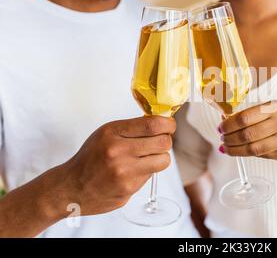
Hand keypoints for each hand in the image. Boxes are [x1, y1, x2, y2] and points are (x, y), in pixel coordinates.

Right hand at [58, 116, 175, 215]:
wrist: (70, 187)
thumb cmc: (90, 157)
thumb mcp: (106, 133)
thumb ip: (132, 128)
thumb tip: (162, 122)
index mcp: (112, 133)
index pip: (153, 124)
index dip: (168, 124)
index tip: (169, 125)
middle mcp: (119, 152)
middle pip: (164, 142)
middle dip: (166, 140)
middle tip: (160, 141)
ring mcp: (124, 173)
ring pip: (163, 161)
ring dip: (160, 158)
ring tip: (148, 157)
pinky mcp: (128, 190)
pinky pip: (151, 176)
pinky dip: (147, 172)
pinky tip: (132, 172)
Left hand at [219, 101, 276, 161]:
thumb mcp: (270, 107)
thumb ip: (249, 113)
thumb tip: (224, 121)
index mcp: (275, 108)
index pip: (245, 118)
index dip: (228, 125)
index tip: (220, 128)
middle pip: (247, 135)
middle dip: (229, 139)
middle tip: (221, 139)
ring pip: (253, 149)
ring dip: (235, 150)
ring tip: (226, 148)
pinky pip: (262, 156)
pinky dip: (248, 154)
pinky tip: (240, 151)